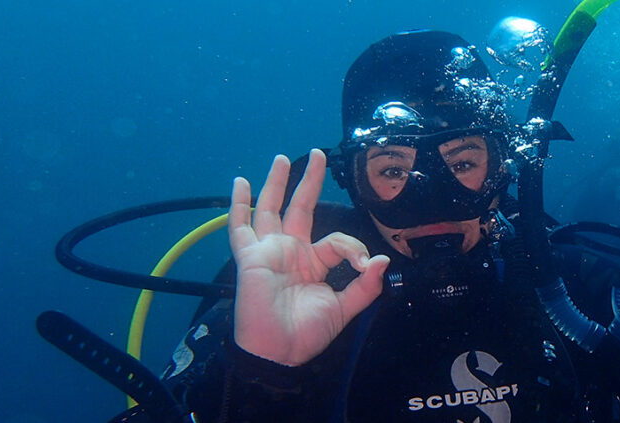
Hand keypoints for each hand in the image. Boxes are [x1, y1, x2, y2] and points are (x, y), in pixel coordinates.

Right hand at [228, 149, 388, 365]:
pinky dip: (238, 205)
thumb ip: (366, 286)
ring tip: (282, 158)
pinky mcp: (251, 257)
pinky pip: (240, 227)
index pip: (337, 240)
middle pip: (301, 208)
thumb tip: (381, 260)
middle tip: (318, 154)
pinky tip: (239, 183)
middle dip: (309, 181)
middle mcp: (291, 252)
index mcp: (314, 263)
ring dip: (276, 183)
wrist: (279, 352)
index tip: (364, 265)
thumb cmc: (307, 334)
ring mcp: (269, 251)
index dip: (354, 248)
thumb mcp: (344, 308)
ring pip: (271, 209)